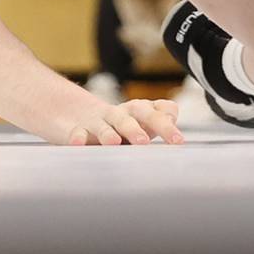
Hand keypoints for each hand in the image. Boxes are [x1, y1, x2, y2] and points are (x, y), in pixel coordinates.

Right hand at [64, 97, 183, 145]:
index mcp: (139, 112)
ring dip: (109, 133)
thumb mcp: (140, 125)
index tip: (177, 140)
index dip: (167, 123)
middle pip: (134, 114)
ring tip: (115, 142)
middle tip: (145, 142)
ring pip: (106, 125)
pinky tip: (79, 143)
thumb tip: (173, 125)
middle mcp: (121, 114)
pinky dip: (78, 137)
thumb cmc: (118, 126)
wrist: (76, 115)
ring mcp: (99, 121)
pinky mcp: (78, 130)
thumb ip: (159, 124)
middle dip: (141, 128)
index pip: (157, 110)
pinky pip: (78, 132)